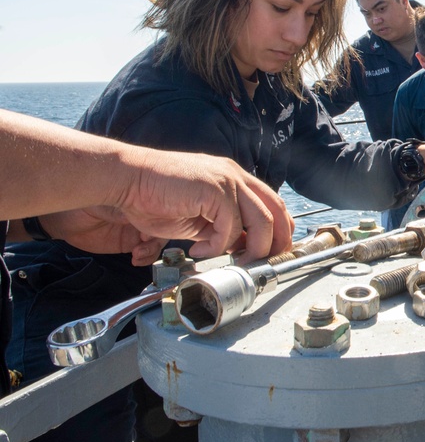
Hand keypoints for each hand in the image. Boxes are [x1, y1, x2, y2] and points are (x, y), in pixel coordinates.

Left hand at [40, 207, 168, 266]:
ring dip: (151, 250)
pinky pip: (146, 253)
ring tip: (137, 254)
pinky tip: (135, 259)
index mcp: (138, 198)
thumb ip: (123, 208)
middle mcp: (142, 213)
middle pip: (164, 225)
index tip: (150, 229)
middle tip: (145, 242)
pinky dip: (145, 258)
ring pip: (157, 241)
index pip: (161, 209)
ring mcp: (137, 229)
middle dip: (158, 237)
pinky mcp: (129, 244)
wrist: (64, 221)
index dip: (161, 220)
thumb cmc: (81, 204)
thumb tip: (141, 213)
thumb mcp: (105, 203)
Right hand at [115, 150, 294, 263]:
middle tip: (262, 264)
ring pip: (262, 221)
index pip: (274, 205)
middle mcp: (237, 176)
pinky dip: (218, 245)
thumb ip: (223, 228)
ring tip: (234, 262)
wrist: (127, 180)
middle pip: (278, 212)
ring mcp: (228, 180)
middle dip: (277, 243)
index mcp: (236, 179)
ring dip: (252, 249)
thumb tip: (241, 248)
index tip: (272, 255)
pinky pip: (230, 227)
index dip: (280, 232)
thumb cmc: (155, 197)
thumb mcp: (199, 218)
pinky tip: (197, 250)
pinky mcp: (214, 190)